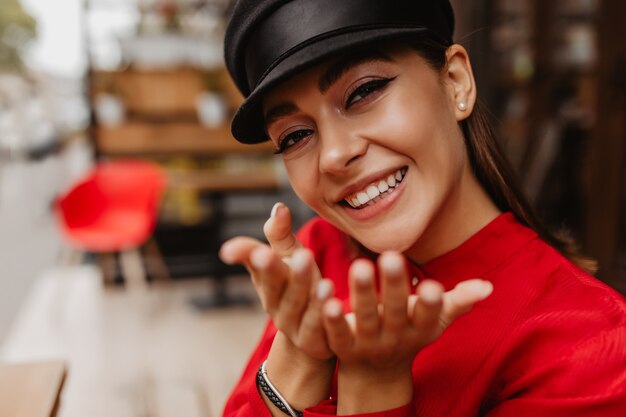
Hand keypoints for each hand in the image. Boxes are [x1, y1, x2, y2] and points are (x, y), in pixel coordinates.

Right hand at [219, 202, 333, 359]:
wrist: (312, 335)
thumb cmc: (299, 285)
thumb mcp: (289, 258)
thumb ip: (280, 235)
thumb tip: (279, 207)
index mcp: (266, 282)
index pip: (258, 268)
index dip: (255, 260)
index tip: (259, 250)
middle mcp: (275, 305)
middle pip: (279, 289)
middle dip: (287, 274)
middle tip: (302, 255)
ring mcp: (292, 326)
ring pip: (300, 308)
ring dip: (310, 295)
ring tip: (324, 282)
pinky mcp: (312, 341)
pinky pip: (319, 329)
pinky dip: (325, 316)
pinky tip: (335, 301)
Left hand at [321, 252, 492, 412]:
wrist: (376, 370)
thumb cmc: (409, 330)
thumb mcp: (434, 319)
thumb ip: (458, 301)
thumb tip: (488, 286)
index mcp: (420, 328)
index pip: (428, 316)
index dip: (430, 303)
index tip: (432, 285)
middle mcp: (396, 337)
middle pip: (395, 312)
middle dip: (394, 286)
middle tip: (391, 257)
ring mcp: (368, 344)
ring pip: (366, 318)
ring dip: (363, 294)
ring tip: (360, 266)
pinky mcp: (343, 347)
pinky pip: (338, 333)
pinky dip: (333, 320)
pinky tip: (326, 301)